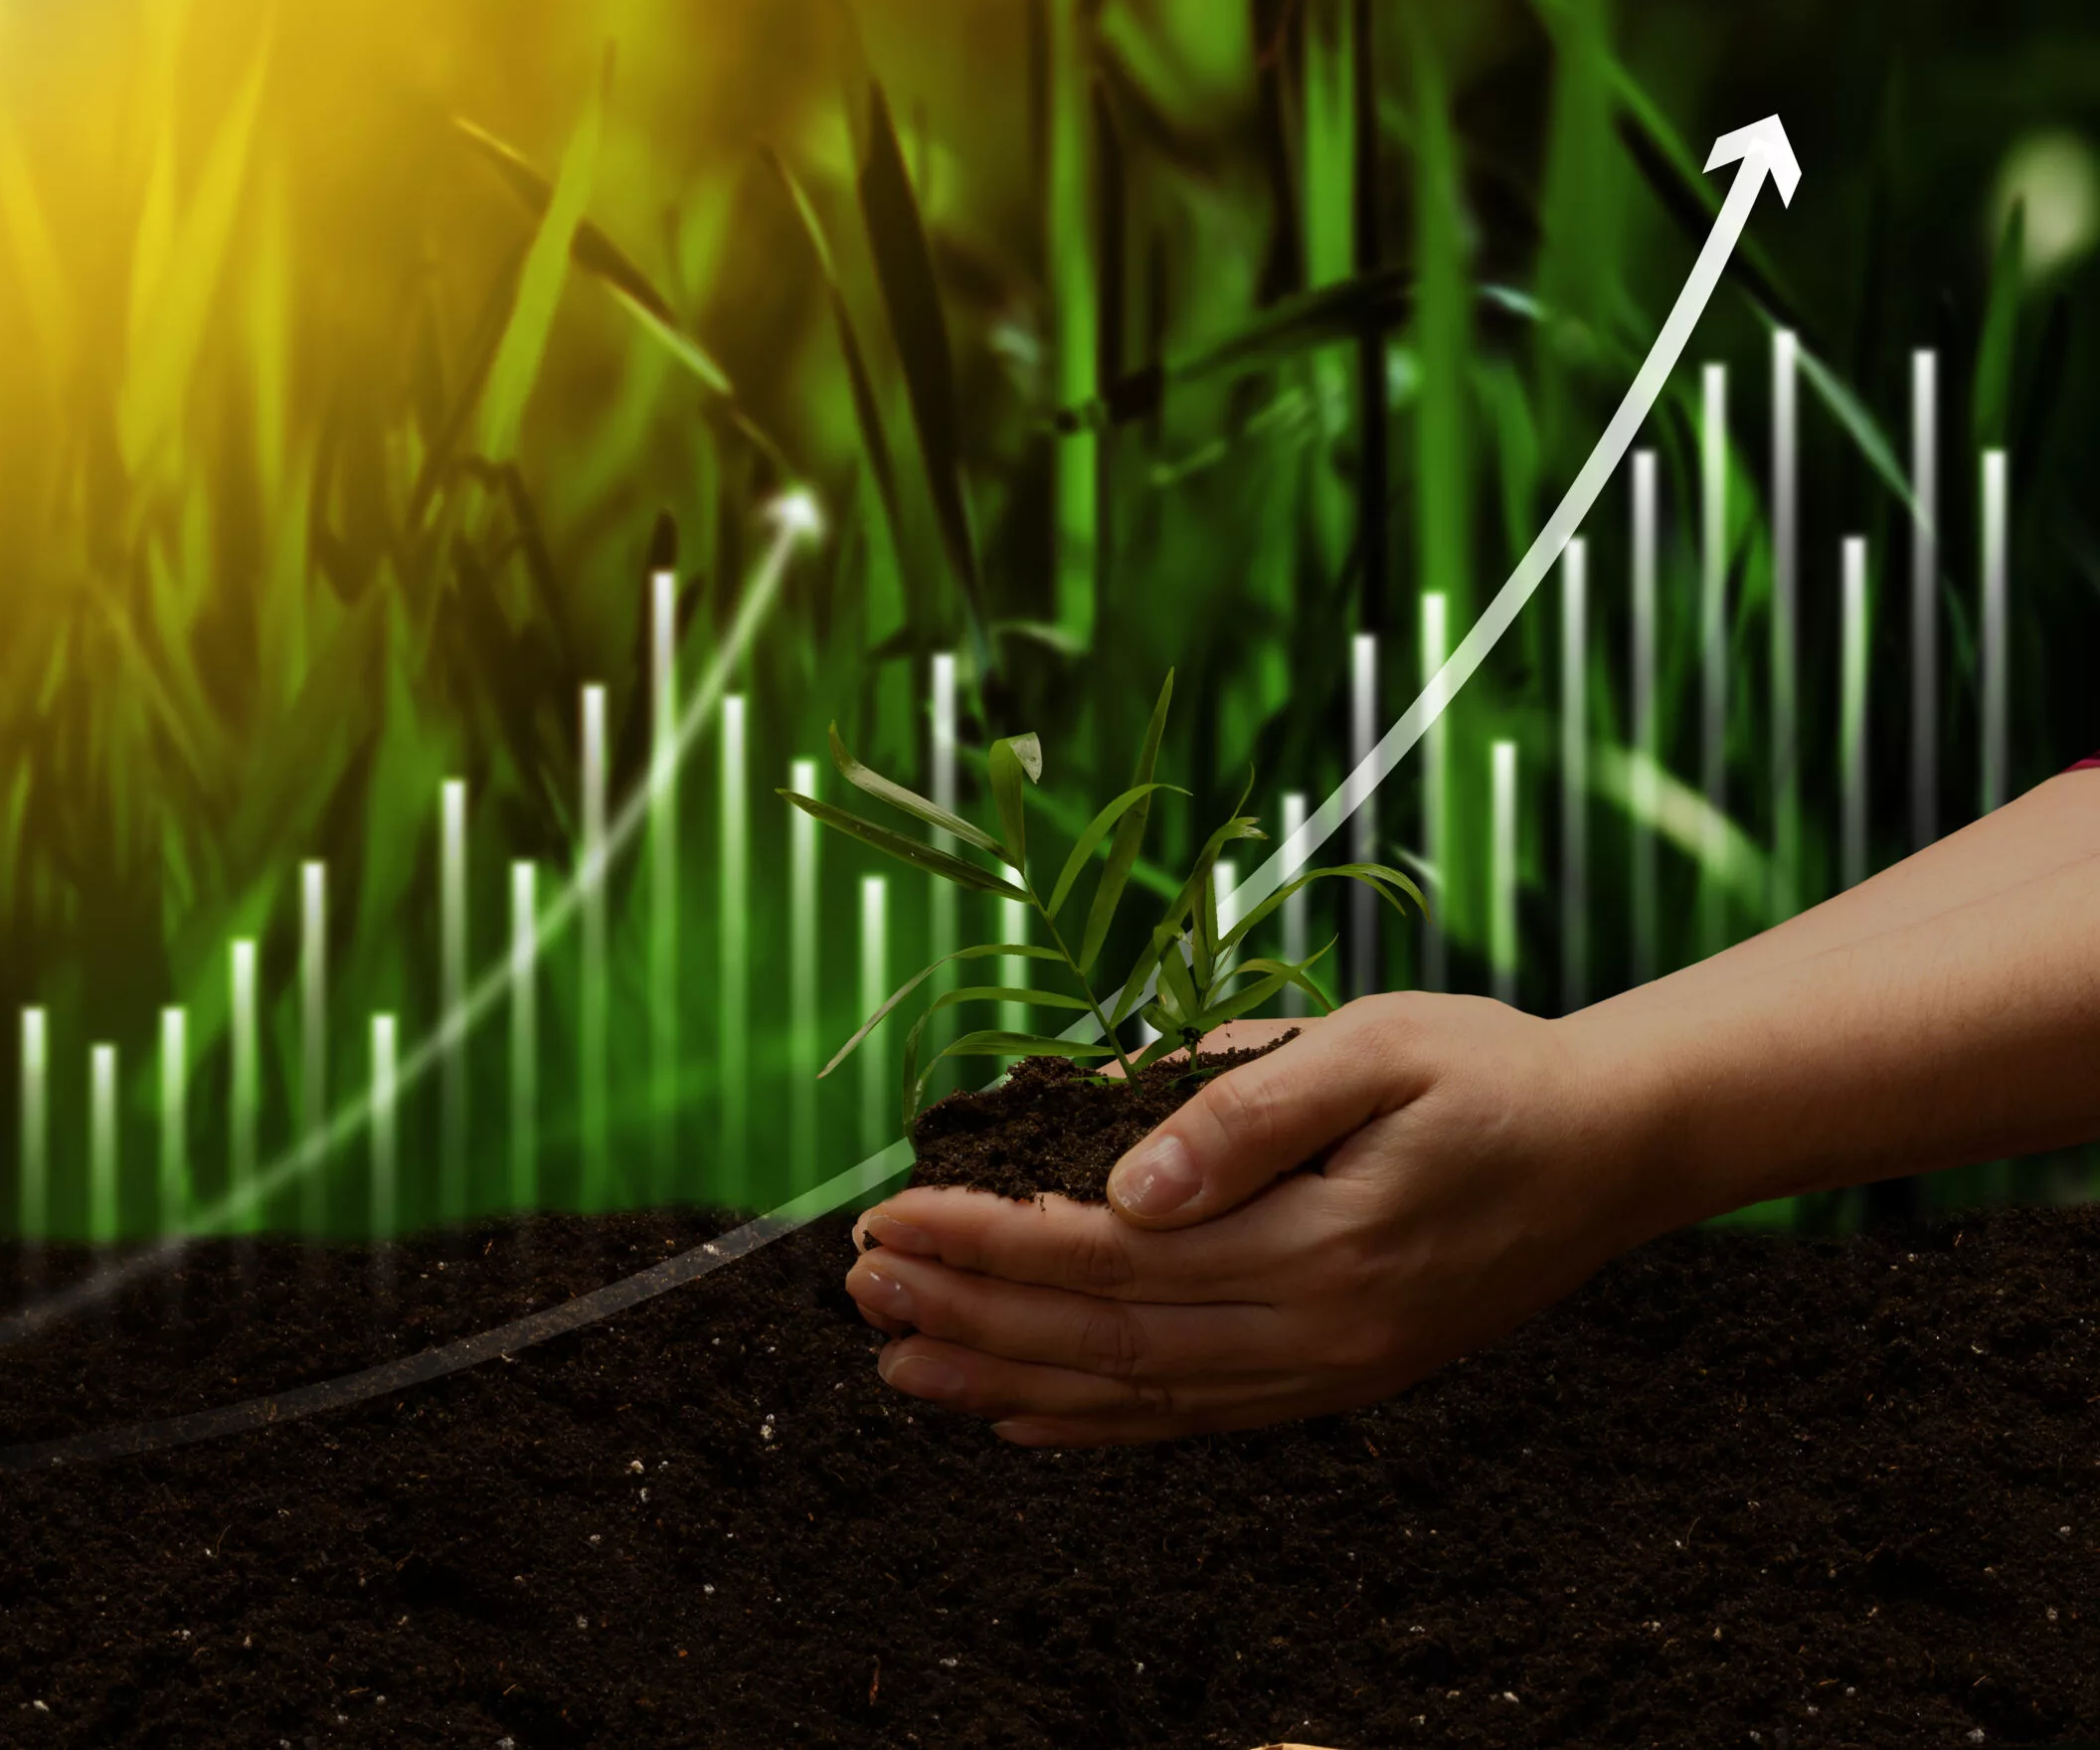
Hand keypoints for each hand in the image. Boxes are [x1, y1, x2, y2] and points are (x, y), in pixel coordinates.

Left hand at [843, 993, 1682, 1445]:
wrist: (1614, 1147)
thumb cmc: (1486, 1071)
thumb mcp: (1376, 1046)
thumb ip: (1248, 1110)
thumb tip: (1127, 1179)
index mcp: (1314, 1243)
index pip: (1106, 1256)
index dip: (987, 1242)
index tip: (888, 1216)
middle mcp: (1313, 1331)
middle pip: (1101, 1337)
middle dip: (967, 1312)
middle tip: (857, 1290)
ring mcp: (1326, 1371)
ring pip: (1134, 1394)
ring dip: (1005, 1378)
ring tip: (898, 1361)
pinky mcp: (1337, 1379)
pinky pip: (1191, 1418)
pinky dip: (1093, 1424)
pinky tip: (1016, 1416)